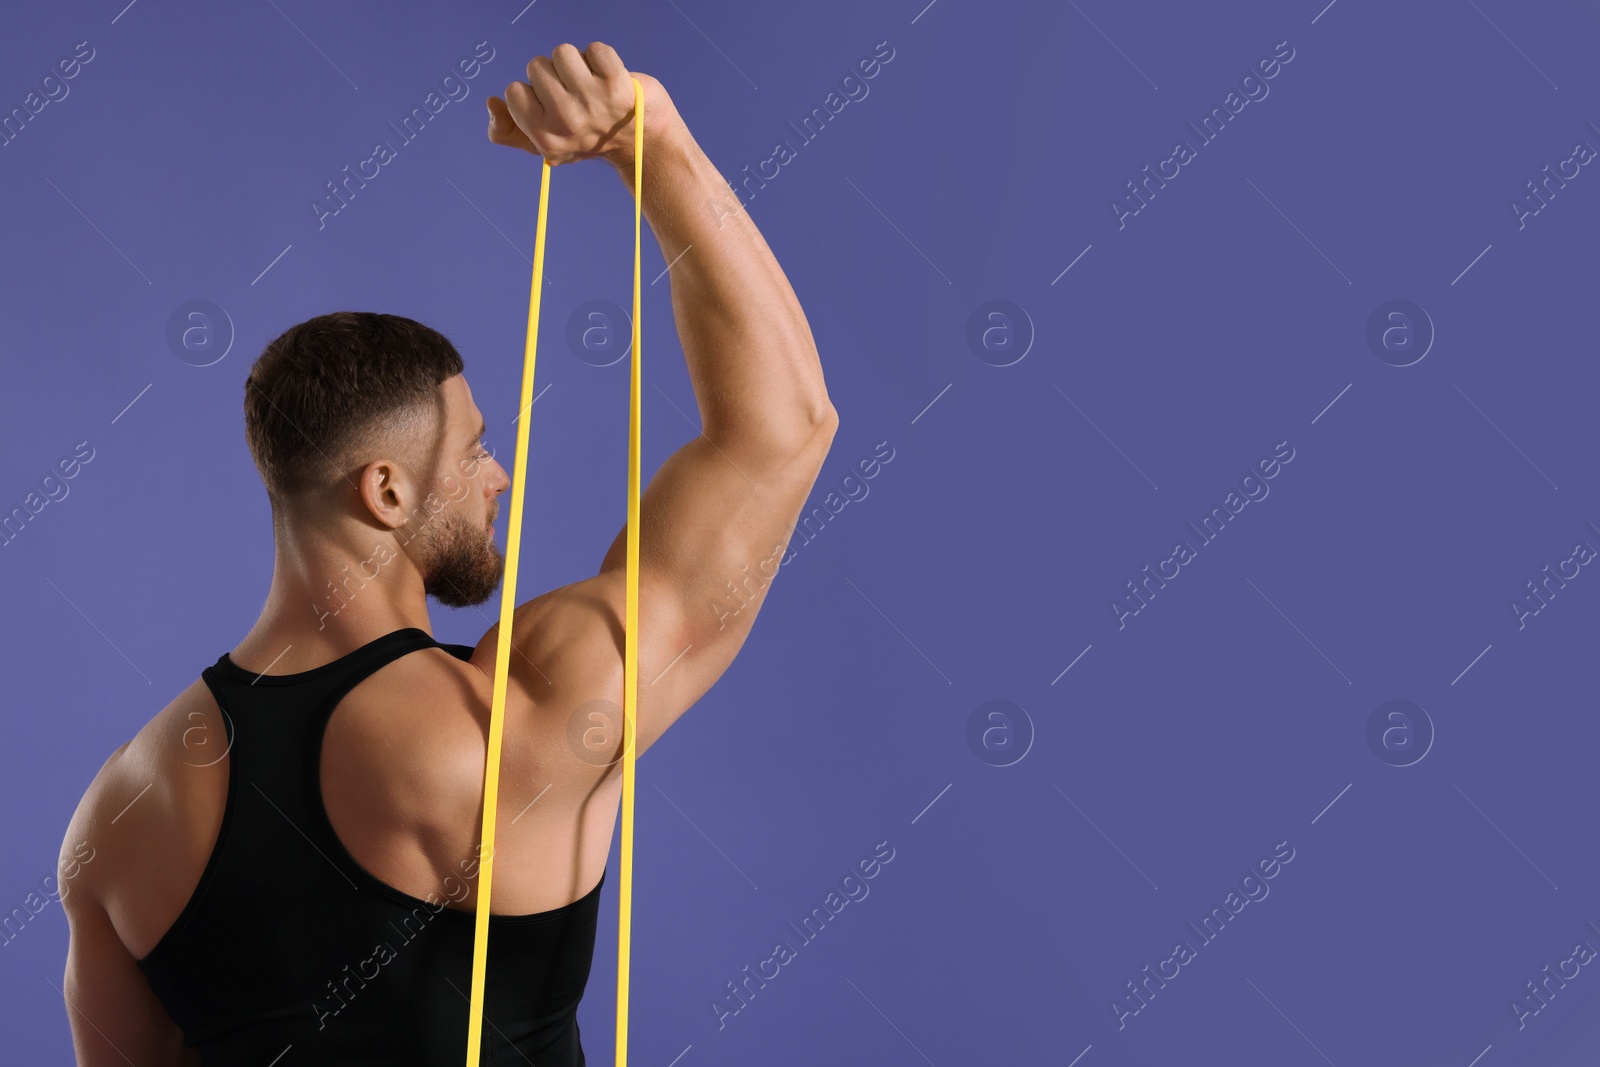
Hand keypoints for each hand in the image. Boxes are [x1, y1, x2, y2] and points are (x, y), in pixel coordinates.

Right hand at [486, 42, 673, 167]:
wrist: (644, 143)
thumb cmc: (590, 139)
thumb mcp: (546, 145)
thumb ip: (508, 131)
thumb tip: (491, 102)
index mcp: (545, 138)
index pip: (513, 90)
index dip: (533, 93)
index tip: (554, 109)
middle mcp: (567, 121)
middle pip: (536, 66)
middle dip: (554, 76)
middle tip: (578, 98)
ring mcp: (592, 101)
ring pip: (562, 52)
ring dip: (577, 64)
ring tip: (593, 86)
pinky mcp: (617, 82)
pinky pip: (595, 48)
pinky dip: (602, 58)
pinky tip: (610, 79)